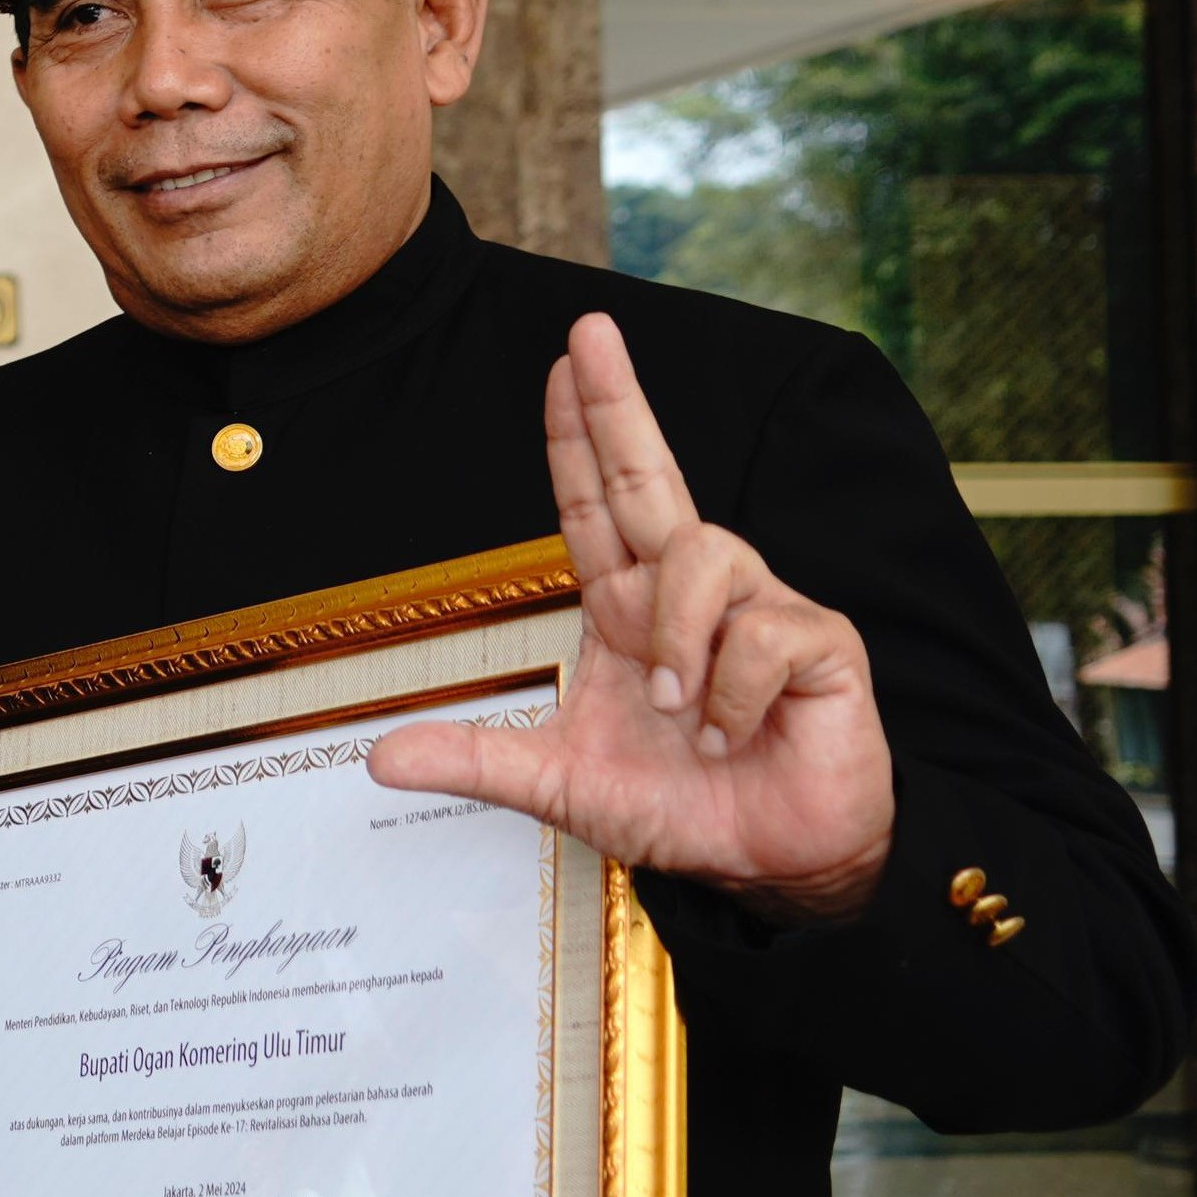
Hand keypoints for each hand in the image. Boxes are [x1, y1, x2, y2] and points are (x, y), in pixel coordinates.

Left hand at [369, 312, 894, 925]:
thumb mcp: (561, 785)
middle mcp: (691, 594)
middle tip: (589, 331)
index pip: (595, 506)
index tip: (562, 366)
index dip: (578, 438)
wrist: (771, 865)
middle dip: (619, 403)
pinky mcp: (818, 644)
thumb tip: (378, 755)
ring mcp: (760, 610)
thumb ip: (476, 762)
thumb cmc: (681, 807)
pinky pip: (761, 631)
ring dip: (676, 636)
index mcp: (627, 611)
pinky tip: (735, 729)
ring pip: (701, 555)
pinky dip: (732, 691)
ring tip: (680, 709)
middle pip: (650, 476)